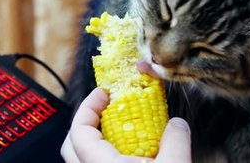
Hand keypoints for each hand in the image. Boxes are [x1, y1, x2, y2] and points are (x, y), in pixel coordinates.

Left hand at [60, 87, 191, 162]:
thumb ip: (176, 140)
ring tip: (120, 130)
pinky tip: (130, 154)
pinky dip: (106, 155)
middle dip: (86, 120)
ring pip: (82, 157)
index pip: (78, 128)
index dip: (88, 105)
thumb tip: (177, 123)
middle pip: (72, 143)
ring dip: (96, 139)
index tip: (105, 93)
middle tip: (107, 108)